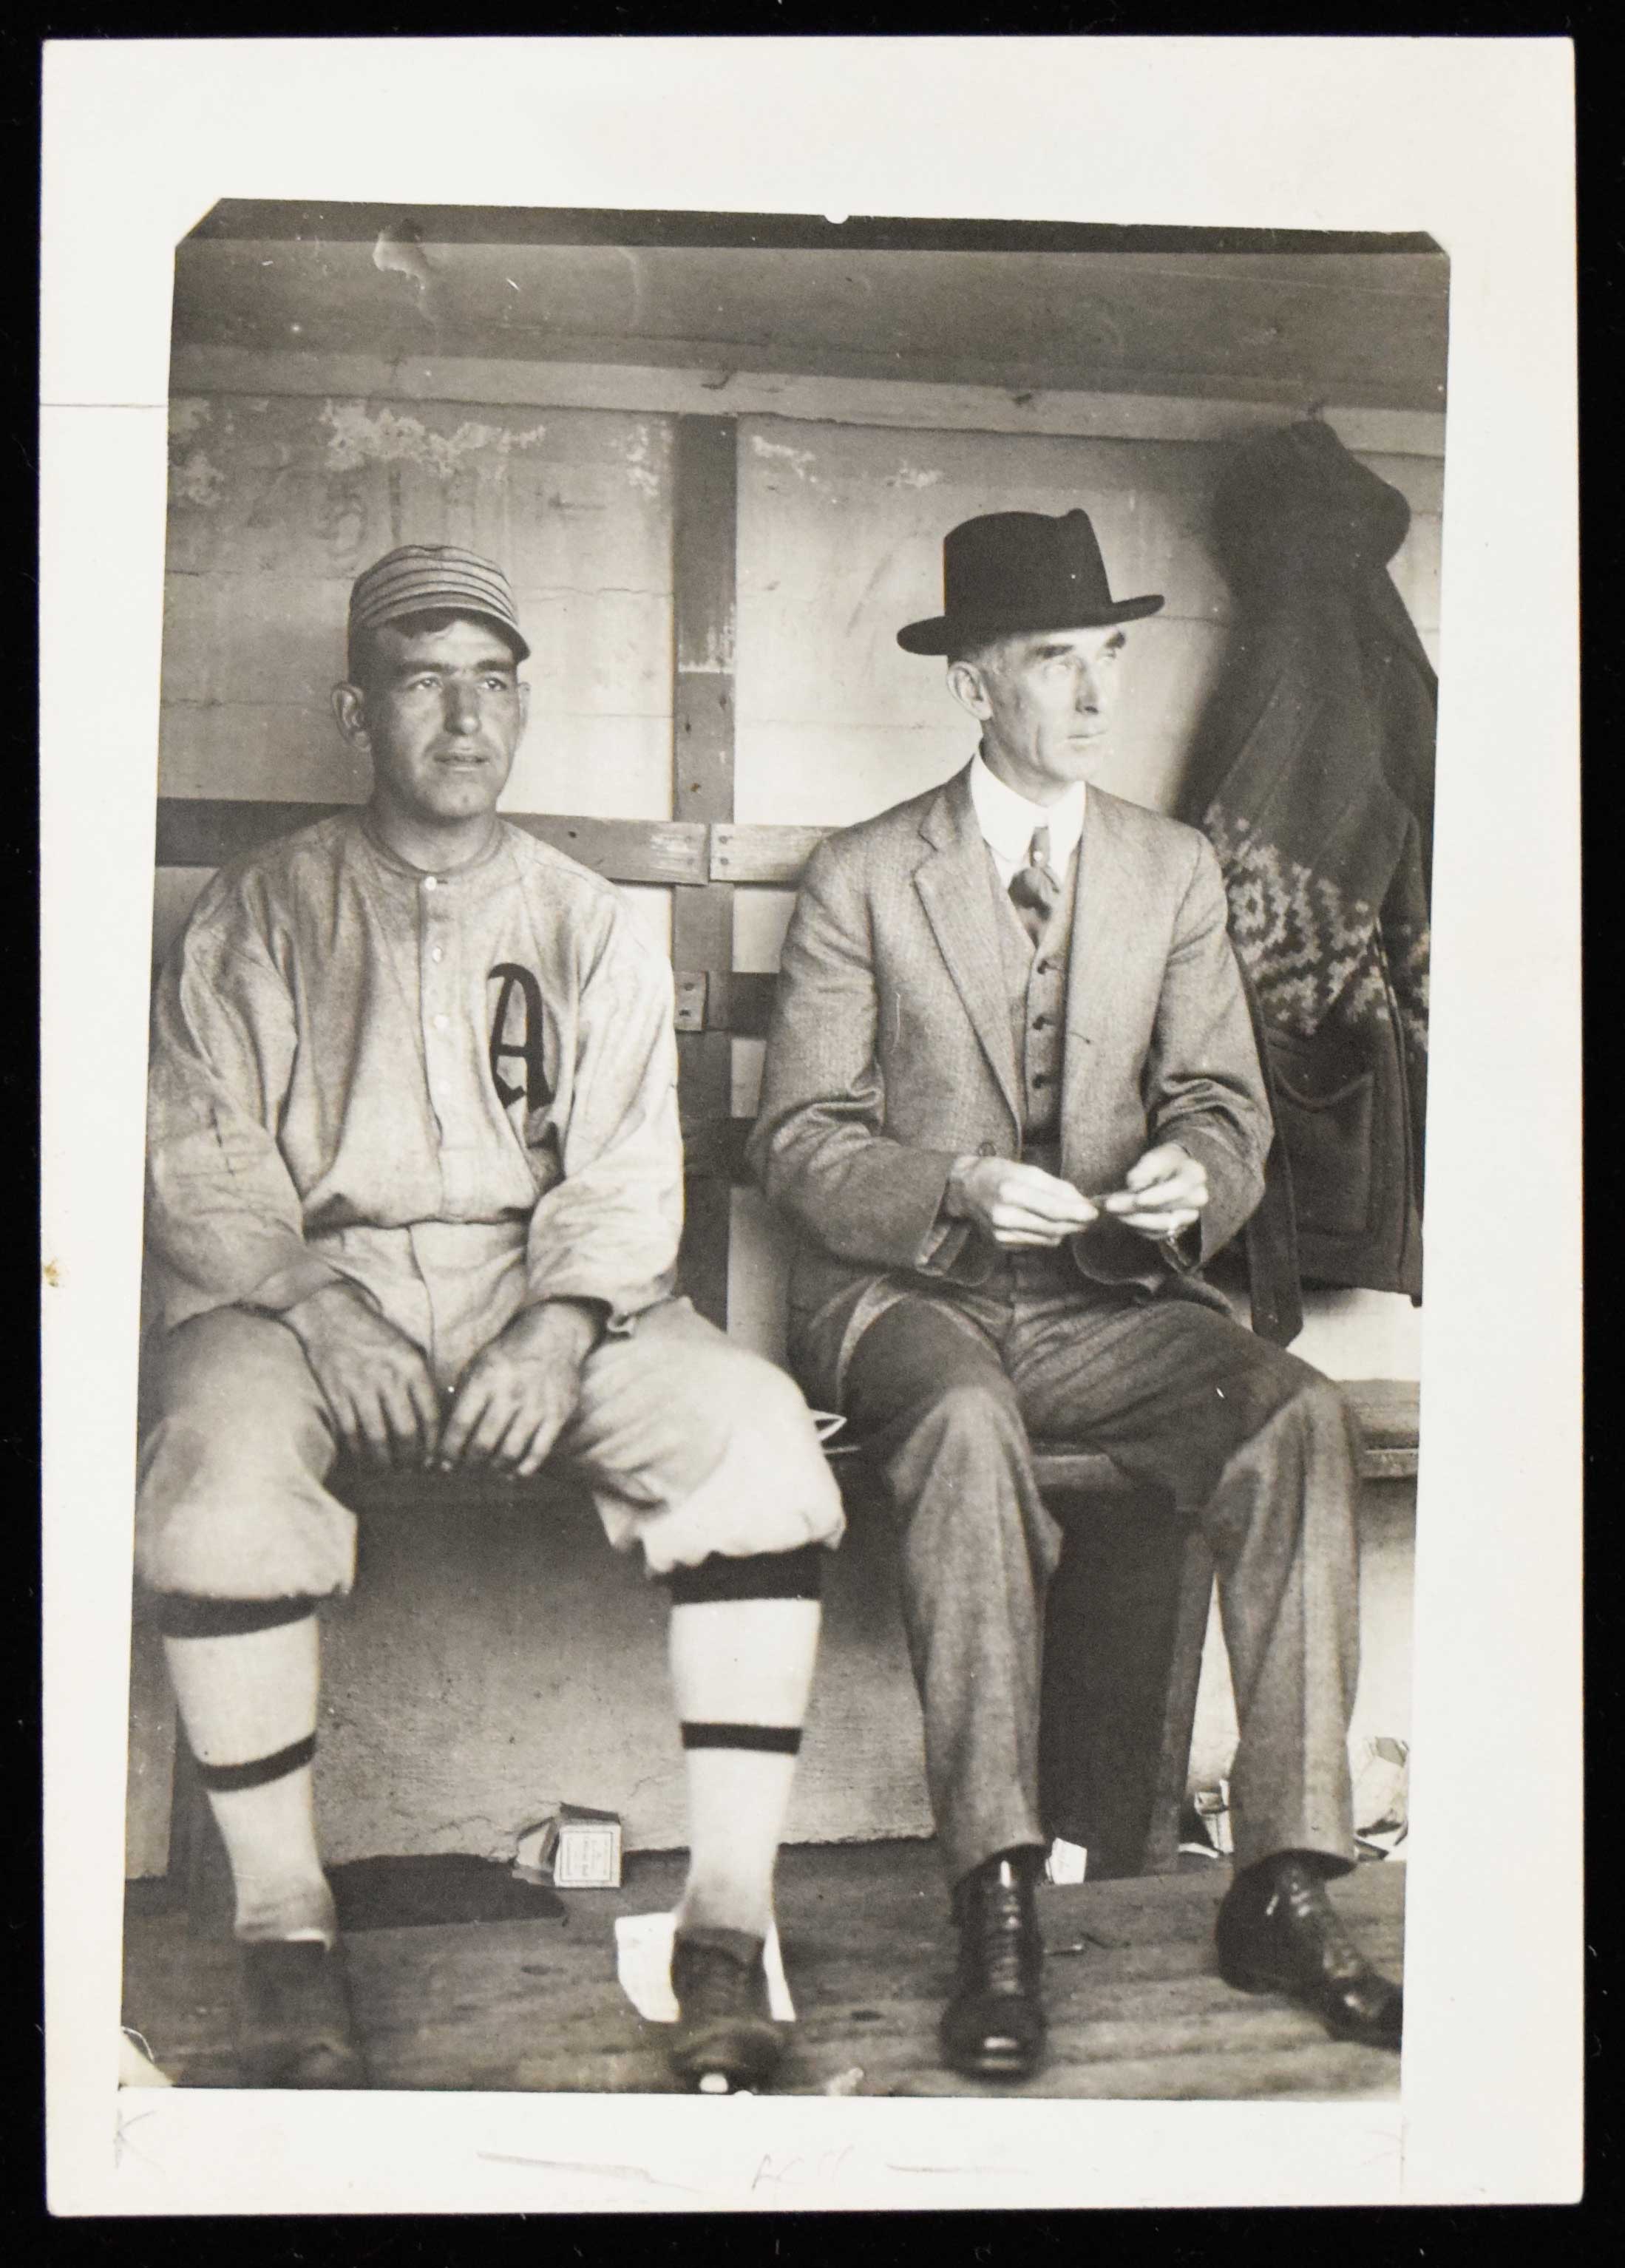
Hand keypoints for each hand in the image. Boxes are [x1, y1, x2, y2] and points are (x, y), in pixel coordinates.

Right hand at [281, 1280, 440, 1466]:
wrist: (330, 1314)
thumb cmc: (374, 1335)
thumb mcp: (408, 1350)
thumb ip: (421, 1382)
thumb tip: (433, 1423)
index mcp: (411, 1366)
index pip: (431, 1415)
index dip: (433, 1444)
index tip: (433, 1459)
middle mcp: (388, 1378)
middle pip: (406, 1432)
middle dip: (411, 1459)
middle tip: (412, 1471)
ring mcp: (360, 1387)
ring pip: (378, 1438)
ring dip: (385, 1462)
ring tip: (390, 1472)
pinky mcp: (336, 1394)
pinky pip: (351, 1433)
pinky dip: (358, 1453)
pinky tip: (364, 1461)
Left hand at [436, 1300, 598, 1476]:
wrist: (554, 1336)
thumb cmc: (508, 1355)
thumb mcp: (478, 1365)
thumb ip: (462, 1396)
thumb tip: (445, 1434)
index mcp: (485, 1379)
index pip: (460, 1425)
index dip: (449, 1451)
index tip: (443, 1464)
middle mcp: (510, 1394)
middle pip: (483, 1444)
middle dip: (469, 1464)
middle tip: (465, 1470)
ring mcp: (536, 1405)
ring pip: (510, 1452)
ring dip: (495, 1468)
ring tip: (488, 1470)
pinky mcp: (557, 1414)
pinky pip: (539, 1451)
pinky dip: (525, 1468)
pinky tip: (514, 1473)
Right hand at [949, 1156, 1098, 1247]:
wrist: (965, 1189)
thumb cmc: (998, 1173)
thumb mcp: (1026, 1170)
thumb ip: (1055, 1186)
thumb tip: (1081, 1202)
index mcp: (1010, 1192)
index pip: (1053, 1208)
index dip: (1077, 1212)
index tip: (1094, 1212)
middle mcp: (1004, 1216)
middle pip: (1053, 1227)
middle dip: (1075, 1223)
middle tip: (1090, 1218)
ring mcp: (1001, 1234)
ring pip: (1047, 1238)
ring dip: (1064, 1229)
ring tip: (1071, 1219)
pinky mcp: (1001, 1244)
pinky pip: (1036, 1243)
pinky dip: (1047, 1234)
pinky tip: (1047, 1224)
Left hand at [1099, 1143, 1207, 1241]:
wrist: (1175, 1171)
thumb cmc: (1163, 1161)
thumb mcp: (1153, 1157)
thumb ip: (1143, 1171)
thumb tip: (1132, 1189)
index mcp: (1195, 1175)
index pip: (1178, 1189)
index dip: (1157, 1196)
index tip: (1135, 1199)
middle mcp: (1197, 1199)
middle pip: (1167, 1212)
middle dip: (1136, 1211)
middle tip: (1110, 1206)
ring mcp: (1189, 1217)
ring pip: (1162, 1227)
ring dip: (1135, 1221)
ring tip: (1113, 1212)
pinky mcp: (1178, 1229)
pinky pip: (1157, 1234)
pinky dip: (1138, 1228)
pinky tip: (1122, 1218)